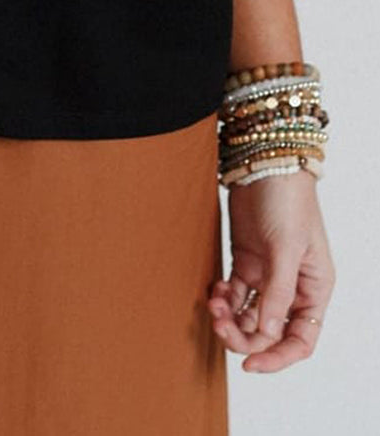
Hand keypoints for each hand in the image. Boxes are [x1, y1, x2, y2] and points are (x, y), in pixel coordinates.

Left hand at [207, 170, 334, 372]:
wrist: (263, 163)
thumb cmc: (287, 200)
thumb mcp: (286, 248)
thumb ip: (278, 292)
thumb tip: (268, 334)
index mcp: (314, 289)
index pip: (301, 339)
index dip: (277, 357)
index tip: (249, 364)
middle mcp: (293, 287)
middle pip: (270, 332)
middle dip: (244, 336)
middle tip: (219, 324)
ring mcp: (268, 274)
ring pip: (248, 316)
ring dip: (230, 318)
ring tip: (213, 304)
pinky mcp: (247, 261)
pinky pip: (234, 294)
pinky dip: (223, 299)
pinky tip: (214, 290)